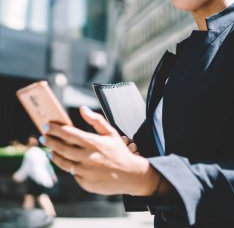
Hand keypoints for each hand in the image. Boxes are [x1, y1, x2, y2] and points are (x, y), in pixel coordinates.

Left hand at [43, 107, 157, 195]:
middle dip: (50, 141)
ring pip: (64, 163)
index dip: (56, 129)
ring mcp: (86, 172)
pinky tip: (67, 162)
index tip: (47, 126)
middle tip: (43, 137)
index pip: (69, 134)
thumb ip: (96, 120)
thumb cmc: (120, 151)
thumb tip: (82, 108)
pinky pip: (73, 174)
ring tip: (49, 151)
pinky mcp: (86, 183)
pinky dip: (69, 167)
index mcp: (93, 142)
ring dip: (54, 155)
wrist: (131, 175)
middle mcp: (88, 157)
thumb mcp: (111, 132)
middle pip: (62, 148)